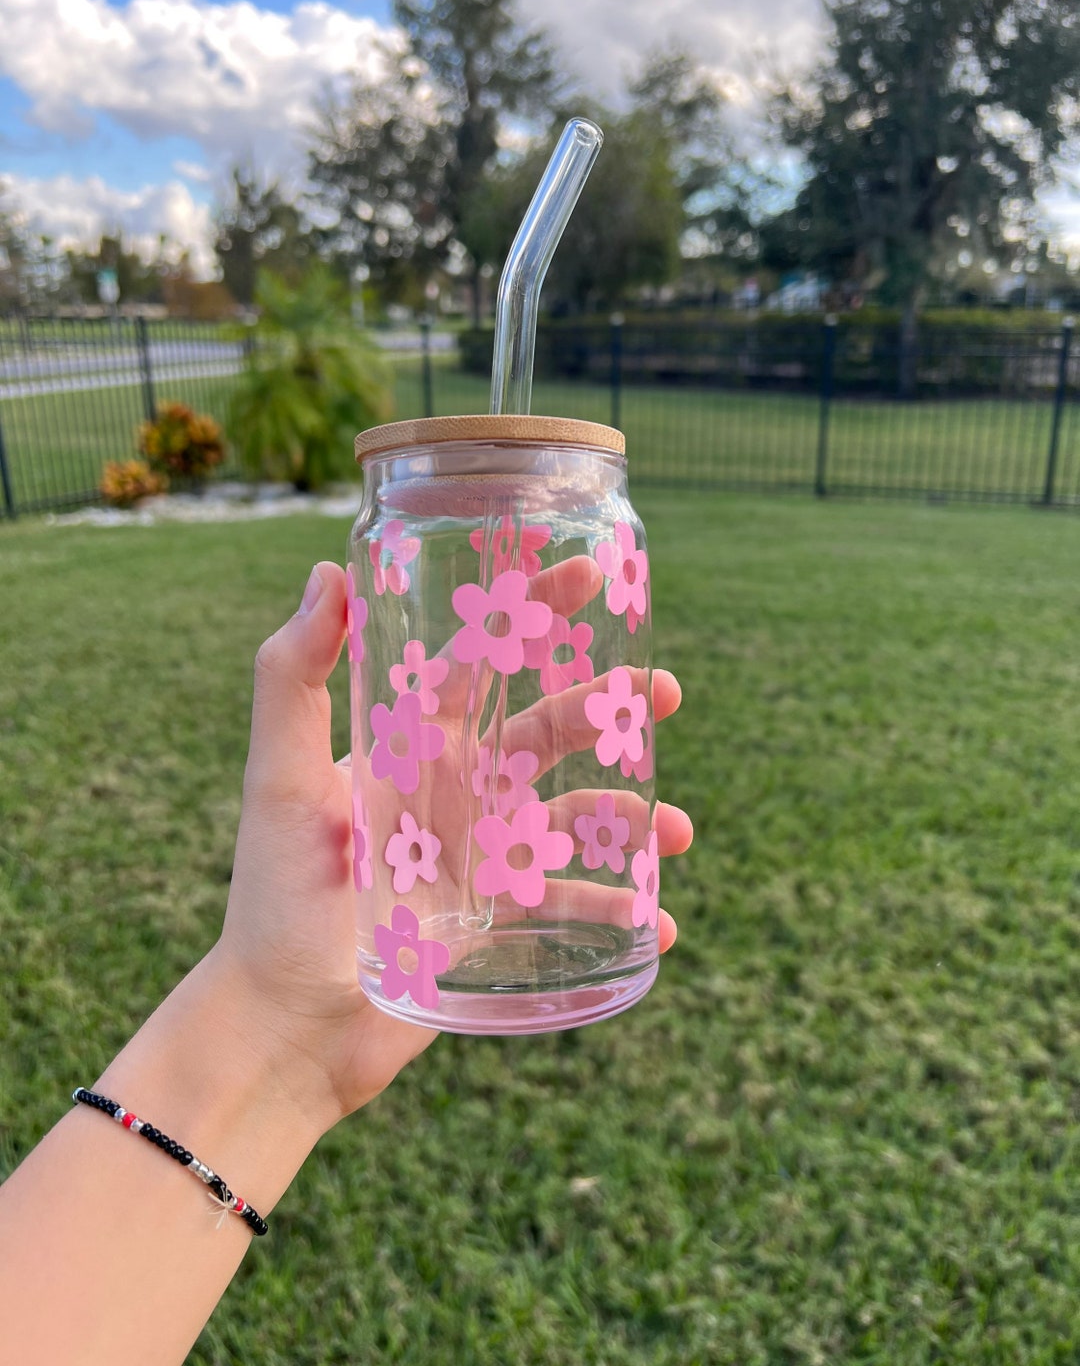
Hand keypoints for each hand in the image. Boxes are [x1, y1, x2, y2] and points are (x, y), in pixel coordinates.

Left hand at [207, 561, 692, 1136]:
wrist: (285, 1028)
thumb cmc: (274, 898)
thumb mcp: (276, 781)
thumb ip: (290, 678)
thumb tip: (328, 574)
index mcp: (406, 748)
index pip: (478, 664)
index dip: (529, 616)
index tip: (582, 575)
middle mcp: (449, 792)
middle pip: (543, 736)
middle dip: (604, 711)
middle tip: (665, 694)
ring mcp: (478, 857)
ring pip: (571, 820)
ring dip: (628, 817)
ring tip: (675, 829)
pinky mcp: (495, 923)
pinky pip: (569, 906)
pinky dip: (617, 912)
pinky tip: (657, 923)